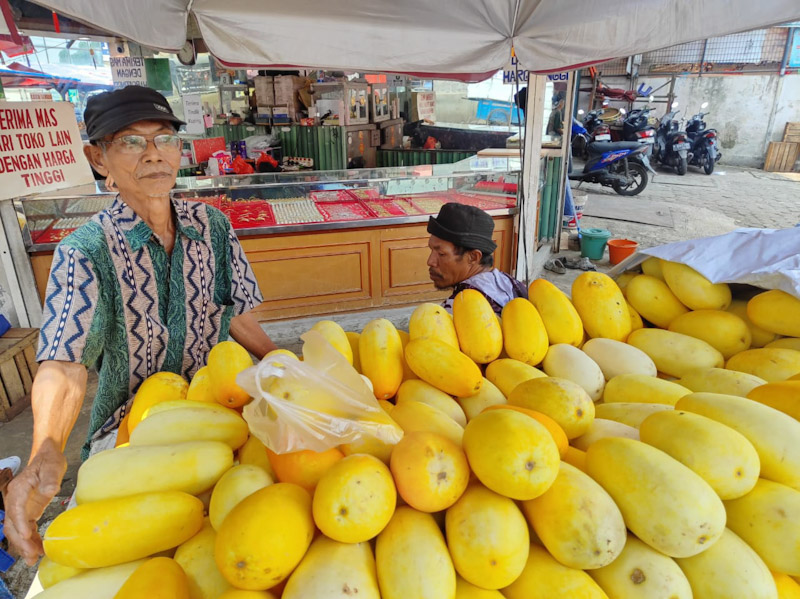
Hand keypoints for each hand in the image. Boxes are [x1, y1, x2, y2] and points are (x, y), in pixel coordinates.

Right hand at [3, 439, 66, 564]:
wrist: (47, 457)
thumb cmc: (49, 461)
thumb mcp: (53, 467)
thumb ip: (50, 479)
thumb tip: (50, 491)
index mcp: (18, 490)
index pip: (16, 510)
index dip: (20, 525)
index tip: (28, 536)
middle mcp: (15, 500)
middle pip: (11, 525)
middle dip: (20, 541)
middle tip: (31, 556)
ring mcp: (20, 507)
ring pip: (16, 530)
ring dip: (23, 544)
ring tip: (33, 558)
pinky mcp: (27, 511)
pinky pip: (25, 528)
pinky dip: (30, 539)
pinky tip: (38, 548)